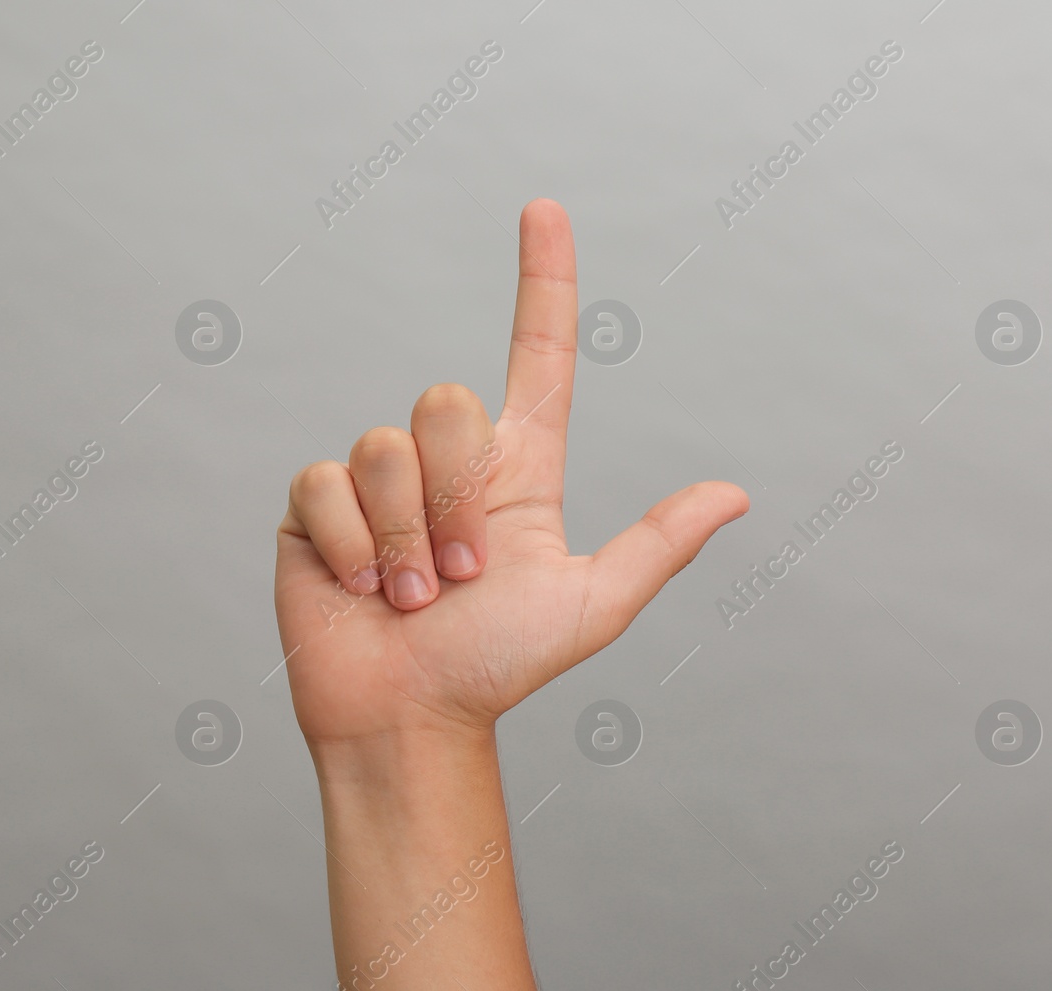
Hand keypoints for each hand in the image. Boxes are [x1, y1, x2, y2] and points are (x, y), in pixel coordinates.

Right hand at [275, 199, 747, 748]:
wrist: (408, 720)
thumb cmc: (497, 667)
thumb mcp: (590, 606)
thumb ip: (656, 545)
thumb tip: (735, 494)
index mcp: (517, 469)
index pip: (535, 352)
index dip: (543, 279)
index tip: (544, 210)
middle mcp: (446, 462)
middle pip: (446, 402)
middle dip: (454, 499)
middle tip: (457, 577)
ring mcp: (376, 480)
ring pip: (384, 447)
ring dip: (404, 538)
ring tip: (411, 597)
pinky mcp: (316, 506)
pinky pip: (325, 482)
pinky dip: (351, 546)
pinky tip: (360, 590)